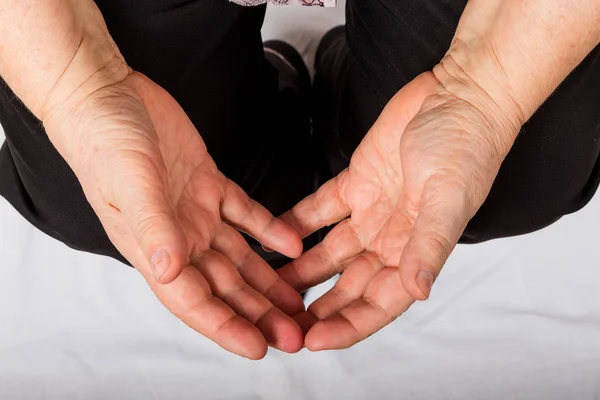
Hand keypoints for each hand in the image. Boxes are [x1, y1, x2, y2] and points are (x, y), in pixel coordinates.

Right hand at [43, 72, 304, 358]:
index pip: (192, 299)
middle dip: (258, 313)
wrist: (109, 96)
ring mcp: (196, 211)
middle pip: (224, 286)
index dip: (225, 326)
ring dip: (269, 281)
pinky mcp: (211, 184)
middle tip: (294, 334)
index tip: (257, 347)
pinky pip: (247, 214)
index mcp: (153, 246)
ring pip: (240, 258)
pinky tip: (293, 245)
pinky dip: (269, 230)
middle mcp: (178, 236)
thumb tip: (169, 272)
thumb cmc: (104, 141)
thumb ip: (153, 228)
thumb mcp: (130, 184)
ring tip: (299, 302)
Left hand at [278, 72, 517, 349]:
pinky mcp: (354, 182)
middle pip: (348, 285)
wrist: (459, 96)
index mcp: (416, 250)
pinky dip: (297, 224)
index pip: (379, 302)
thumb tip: (419, 289)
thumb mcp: (450, 199)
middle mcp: (391, 238)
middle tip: (282, 324)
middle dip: (317, 308)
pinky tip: (273, 239)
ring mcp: (371, 212)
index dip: (348, 325)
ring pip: (328, 253)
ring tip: (267, 289)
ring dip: (300, 272)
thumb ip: (431, 245)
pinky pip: (319, 210)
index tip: (313, 340)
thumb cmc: (466, 146)